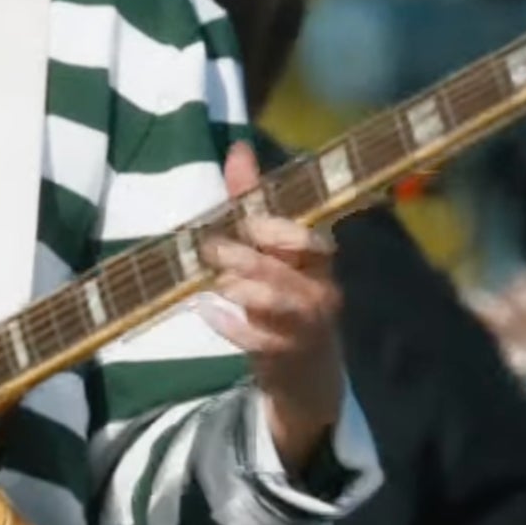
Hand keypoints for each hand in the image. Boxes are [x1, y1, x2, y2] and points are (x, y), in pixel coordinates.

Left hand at [199, 141, 345, 473]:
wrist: (307, 376)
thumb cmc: (286, 300)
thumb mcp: (274, 253)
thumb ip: (253, 203)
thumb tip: (238, 148)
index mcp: (319, 262)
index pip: (312, 240)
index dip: (282, 230)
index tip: (248, 223)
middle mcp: (319, 291)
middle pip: (287, 269)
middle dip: (247, 256)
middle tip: (210, 248)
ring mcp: (306, 326)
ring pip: (277, 301)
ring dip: (242, 287)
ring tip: (215, 281)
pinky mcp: (286, 356)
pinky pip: (259, 340)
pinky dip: (231, 325)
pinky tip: (206, 311)